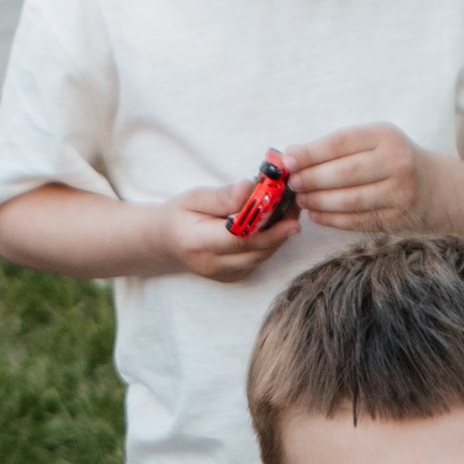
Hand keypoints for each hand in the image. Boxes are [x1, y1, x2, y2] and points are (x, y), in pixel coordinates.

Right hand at [155, 184, 301, 282]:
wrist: (166, 243)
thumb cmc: (180, 216)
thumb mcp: (193, 198)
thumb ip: (222, 196)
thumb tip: (249, 188)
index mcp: (198, 243)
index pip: (239, 239)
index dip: (268, 228)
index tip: (290, 215)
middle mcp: (212, 265)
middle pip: (256, 250)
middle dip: (281, 228)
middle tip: (296, 204)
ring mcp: (225, 275)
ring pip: (262, 256)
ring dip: (279, 234)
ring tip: (290, 208)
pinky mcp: (235, 276)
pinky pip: (259, 259)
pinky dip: (270, 241)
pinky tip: (277, 222)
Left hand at [281, 123, 427, 232]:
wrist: (434, 187)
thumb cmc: (391, 160)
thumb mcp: (372, 142)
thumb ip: (335, 147)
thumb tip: (291, 155)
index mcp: (387, 137)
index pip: (343, 142)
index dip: (311, 153)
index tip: (288, 160)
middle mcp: (397, 163)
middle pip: (346, 173)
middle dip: (313, 179)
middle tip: (293, 183)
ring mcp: (399, 193)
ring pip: (350, 200)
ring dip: (319, 201)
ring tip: (301, 199)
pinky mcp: (396, 219)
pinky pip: (357, 221)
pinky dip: (332, 219)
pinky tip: (316, 215)